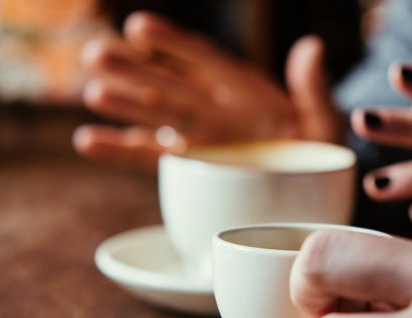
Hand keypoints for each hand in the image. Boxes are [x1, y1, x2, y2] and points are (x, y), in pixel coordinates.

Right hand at [73, 12, 342, 170]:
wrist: (316, 194)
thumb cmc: (322, 152)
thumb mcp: (325, 121)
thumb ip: (313, 89)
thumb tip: (312, 47)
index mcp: (244, 90)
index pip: (203, 61)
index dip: (172, 45)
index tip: (140, 28)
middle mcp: (214, 109)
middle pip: (169, 86)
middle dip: (134, 71)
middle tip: (95, 54)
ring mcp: (198, 137)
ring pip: (154, 117)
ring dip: (123, 104)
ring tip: (93, 90)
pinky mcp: (189, 165)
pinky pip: (149, 156)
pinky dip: (118, 150)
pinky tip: (86, 140)